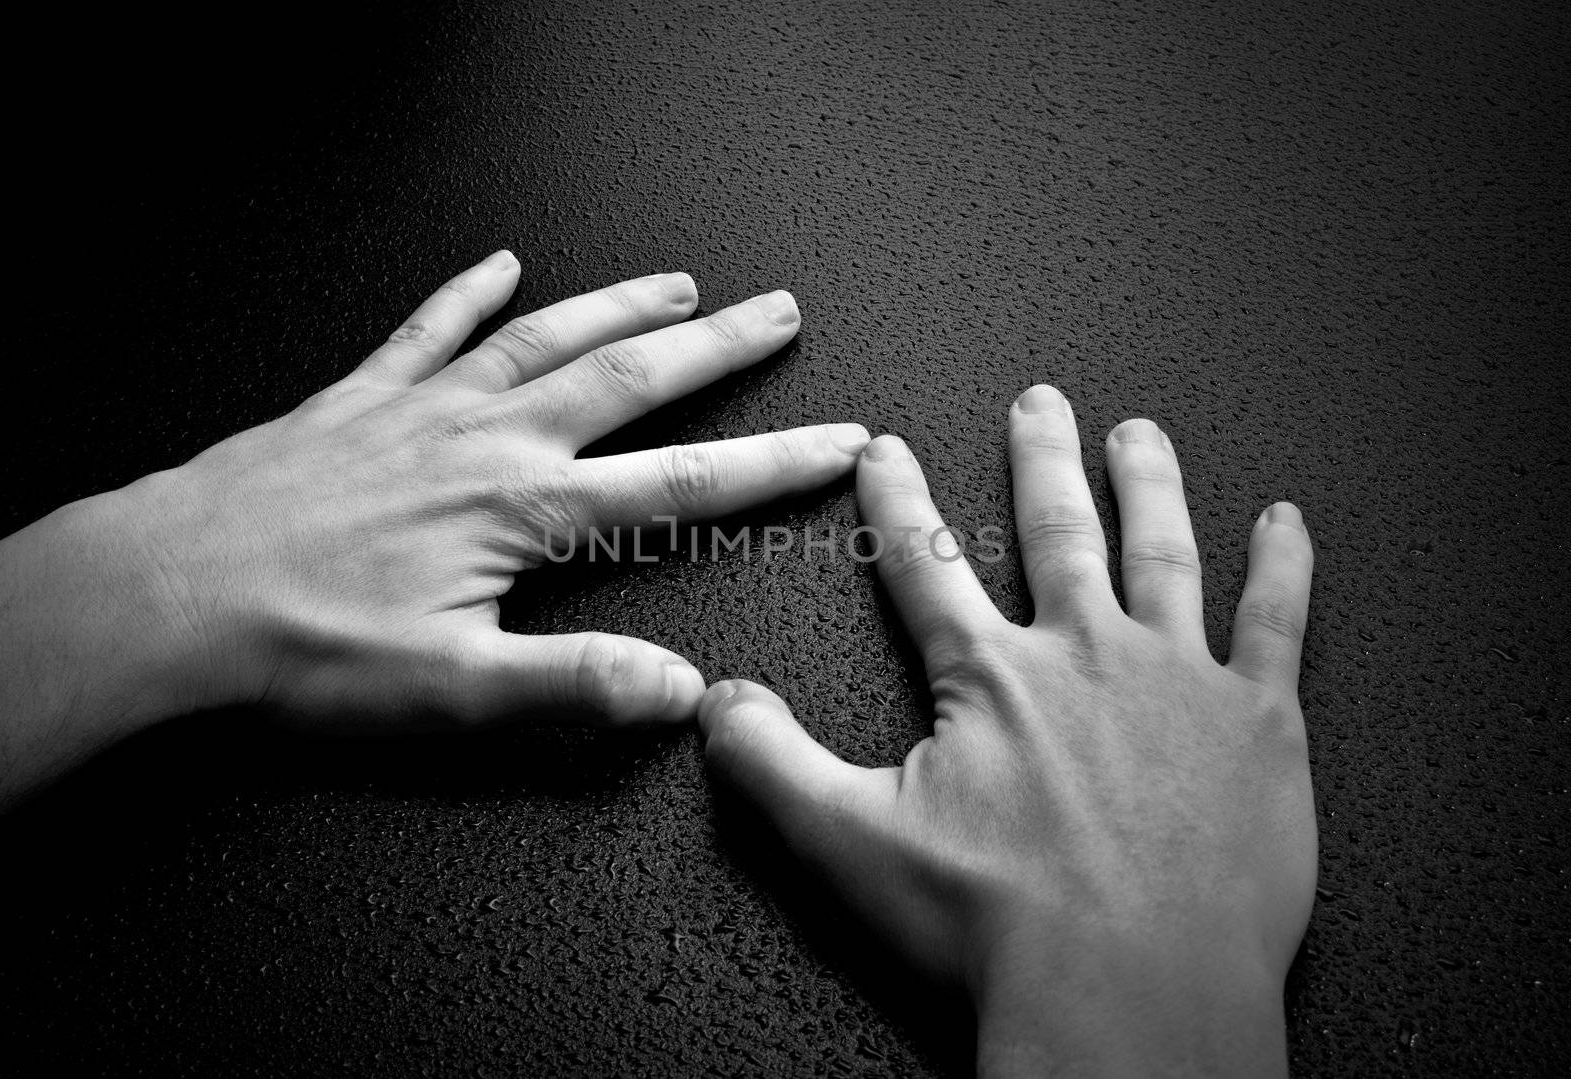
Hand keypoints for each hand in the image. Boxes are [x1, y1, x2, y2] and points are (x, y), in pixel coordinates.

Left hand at [0, 251, 867, 820]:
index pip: (680, 481)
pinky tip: (499, 266)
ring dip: (618, 305)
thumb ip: (576, 684)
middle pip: (626, 377)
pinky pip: (426, 329)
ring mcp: (423, 408)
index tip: (837, 440)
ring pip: (543, 336)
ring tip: (680, 283)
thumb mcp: (454, 690)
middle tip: (779, 315)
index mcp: (525, 509)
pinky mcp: (359, 400)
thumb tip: (681, 691)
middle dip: (715, 348)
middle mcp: (487, 438)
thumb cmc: (304, 646)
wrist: (169, 592)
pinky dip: (468, 292)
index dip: (771, 463)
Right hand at [698, 385, 1314, 1076]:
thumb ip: (773, 764)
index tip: (885, 448)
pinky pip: (1277, 620)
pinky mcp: (1259, 720)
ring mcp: (1179, 677)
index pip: (926, 565)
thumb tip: (715, 701)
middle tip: (1039, 401)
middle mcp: (1086, 652)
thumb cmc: (1001, 928)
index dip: (897, 500)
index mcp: (992, 678)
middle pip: (1058, 530)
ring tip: (1139, 434)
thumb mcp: (849, 845)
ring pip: (1163, 551)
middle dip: (1041, 458)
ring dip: (1149, 483)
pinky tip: (1287, 523)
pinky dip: (1283, 565)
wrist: (1135, 995)